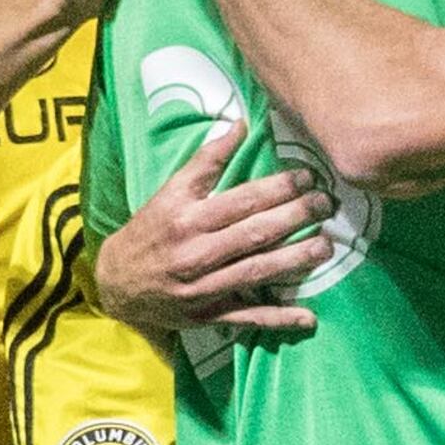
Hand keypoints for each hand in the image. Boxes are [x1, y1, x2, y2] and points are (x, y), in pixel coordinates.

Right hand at [91, 119, 335, 335]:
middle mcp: (197, 253)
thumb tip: (241, 125)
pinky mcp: (209, 315)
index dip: (279, 188)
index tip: (308, 177)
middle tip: (327, 204)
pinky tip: (307, 318)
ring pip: (256, 272)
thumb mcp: (170, 191)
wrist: (116, 282)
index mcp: (189, 218)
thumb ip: (207, 160)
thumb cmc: (150, 230)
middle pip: (255, 234)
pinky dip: (278, 319)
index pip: (243, 201)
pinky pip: (248, 318)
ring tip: (328, 246)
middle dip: (296, 217)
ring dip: (296, 260)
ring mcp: (204, 288)